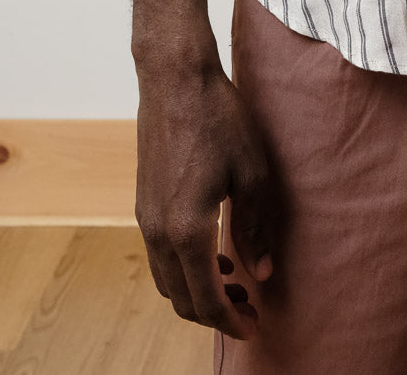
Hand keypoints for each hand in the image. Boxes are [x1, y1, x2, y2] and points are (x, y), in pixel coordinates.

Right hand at [134, 58, 278, 338]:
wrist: (175, 79)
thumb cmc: (220, 118)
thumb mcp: (253, 172)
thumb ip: (256, 227)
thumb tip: (262, 272)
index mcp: (187, 230)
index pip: (206, 300)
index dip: (231, 321)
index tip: (255, 327)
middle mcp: (158, 232)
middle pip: (181, 298)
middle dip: (215, 312)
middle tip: (250, 308)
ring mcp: (145, 218)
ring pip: (167, 279)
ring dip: (198, 291)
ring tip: (235, 280)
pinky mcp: (143, 202)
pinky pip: (160, 255)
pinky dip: (185, 268)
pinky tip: (213, 251)